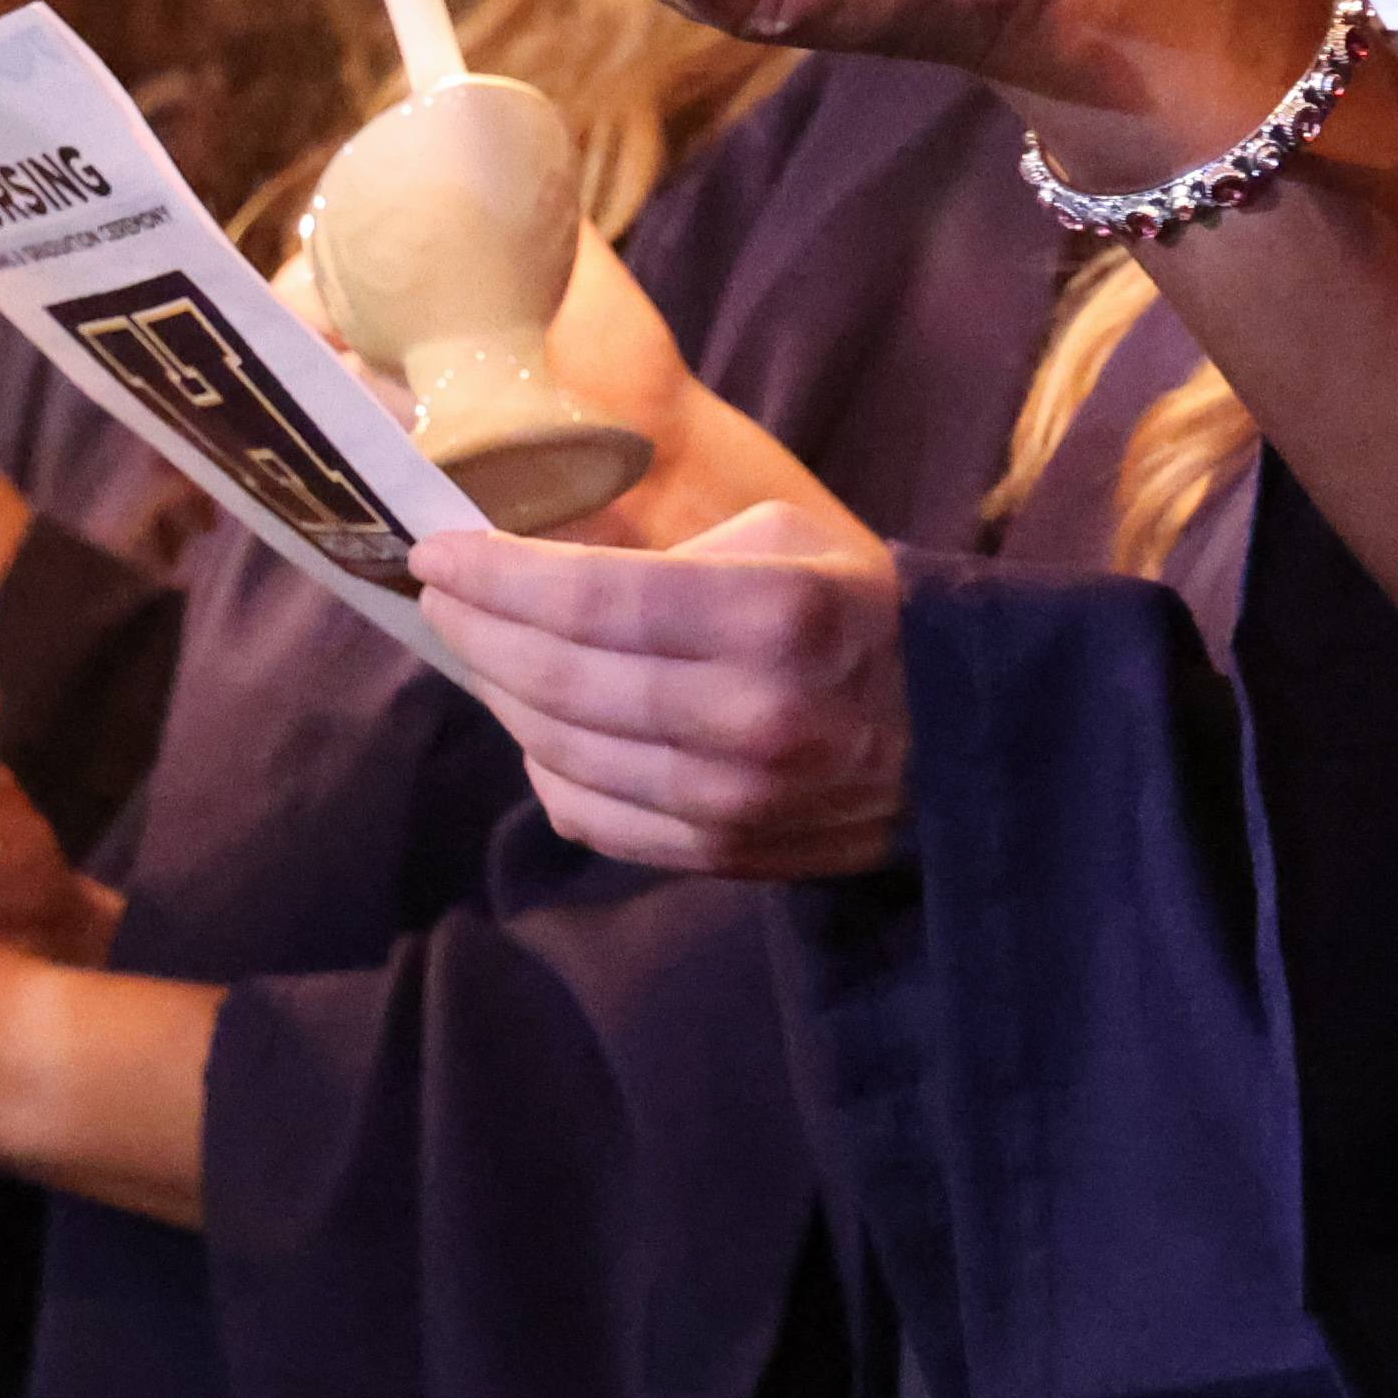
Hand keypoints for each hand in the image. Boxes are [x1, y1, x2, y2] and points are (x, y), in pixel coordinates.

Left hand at [422, 501, 910, 877]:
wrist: (961, 737)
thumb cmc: (861, 616)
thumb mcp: (787, 542)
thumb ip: (668, 554)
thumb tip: (536, 564)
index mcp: (775, 616)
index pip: (590, 601)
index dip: (495, 577)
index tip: (436, 551)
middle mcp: (751, 717)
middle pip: (559, 680)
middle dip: (478, 630)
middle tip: (445, 594)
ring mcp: (734, 801)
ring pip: (560, 754)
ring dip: (502, 697)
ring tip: (487, 651)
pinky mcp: (724, 856)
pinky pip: (590, 818)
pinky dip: (546, 769)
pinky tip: (543, 727)